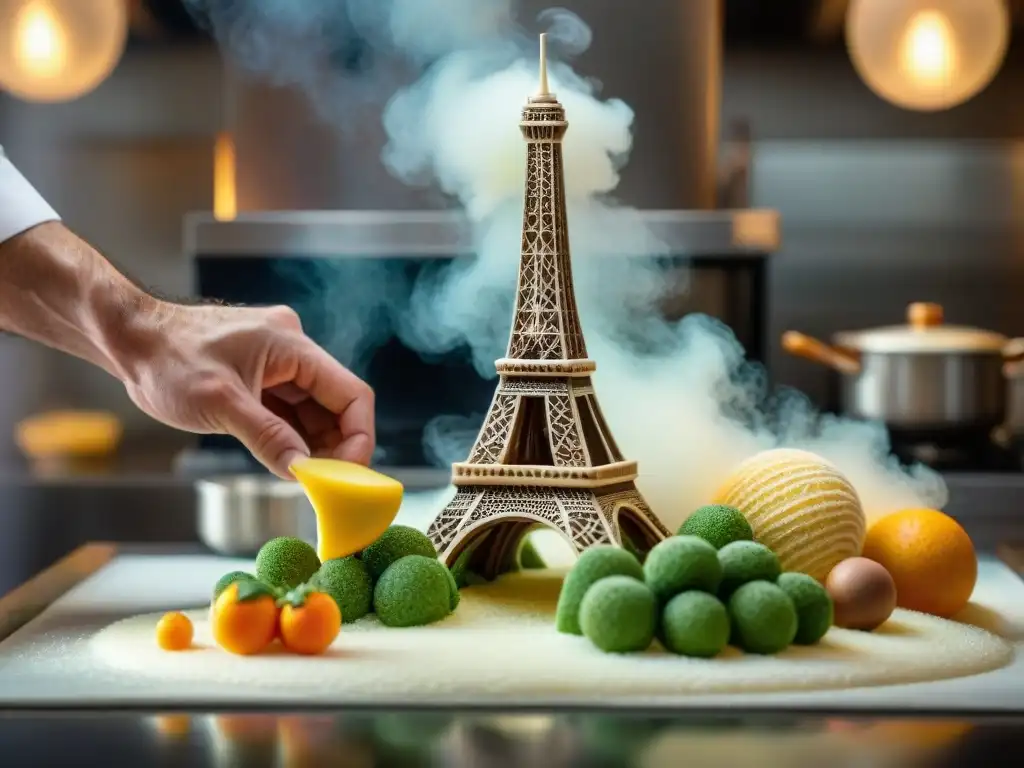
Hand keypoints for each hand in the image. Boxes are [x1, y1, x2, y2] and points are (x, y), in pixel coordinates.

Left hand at [121, 302, 374, 477]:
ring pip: (314, 411)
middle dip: (336, 446)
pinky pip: (291, 410)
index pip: (351, 393)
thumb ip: (268, 437)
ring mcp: (277, 363)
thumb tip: (304, 472)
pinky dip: (292, 437)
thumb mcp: (220, 403)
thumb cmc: (167, 360)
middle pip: (337, 405)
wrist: (128, 339)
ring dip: (314, 445)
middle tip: (325, 485)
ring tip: (306, 479)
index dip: (359, 436)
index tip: (348, 475)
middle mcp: (292, 349)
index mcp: (292, 344)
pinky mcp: (262, 375)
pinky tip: (288, 461)